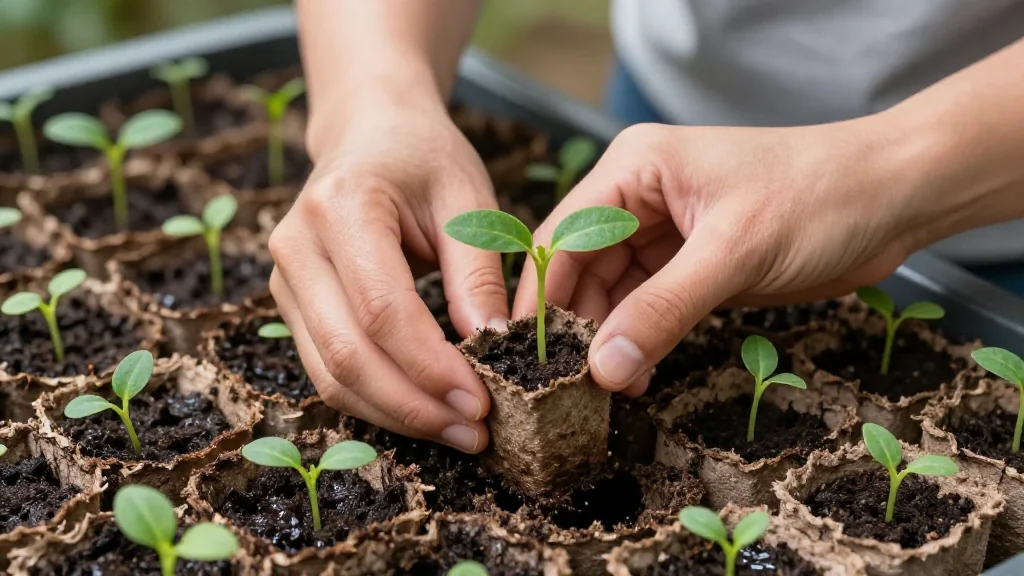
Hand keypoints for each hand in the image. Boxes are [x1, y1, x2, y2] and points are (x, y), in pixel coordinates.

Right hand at [269, 102, 506, 452]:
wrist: (368, 132)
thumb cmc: (423, 157)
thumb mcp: (467, 196)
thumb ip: (477, 269)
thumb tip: (491, 343)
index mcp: (341, 207)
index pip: (382, 310)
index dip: (431, 366)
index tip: (482, 400)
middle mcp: (296, 246)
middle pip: (346, 354)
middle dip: (414, 406)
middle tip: (476, 432)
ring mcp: (283, 279)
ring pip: (330, 376)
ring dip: (395, 415)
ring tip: (457, 431)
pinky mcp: (292, 304)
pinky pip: (327, 370)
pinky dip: (376, 401)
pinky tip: (424, 411)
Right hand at [513, 119, 931, 396]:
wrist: (892, 198)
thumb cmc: (818, 197)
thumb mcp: (734, 252)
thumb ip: (663, 309)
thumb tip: (602, 368)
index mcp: (634, 169)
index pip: (563, 235)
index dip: (541, 296)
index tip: (526, 356)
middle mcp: (638, 196)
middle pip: (578, 267)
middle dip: (575, 325)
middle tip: (569, 385)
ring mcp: (663, 231)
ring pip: (610, 292)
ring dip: (607, 339)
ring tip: (608, 388)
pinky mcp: (689, 263)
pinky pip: (645, 306)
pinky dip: (639, 340)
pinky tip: (638, 374)